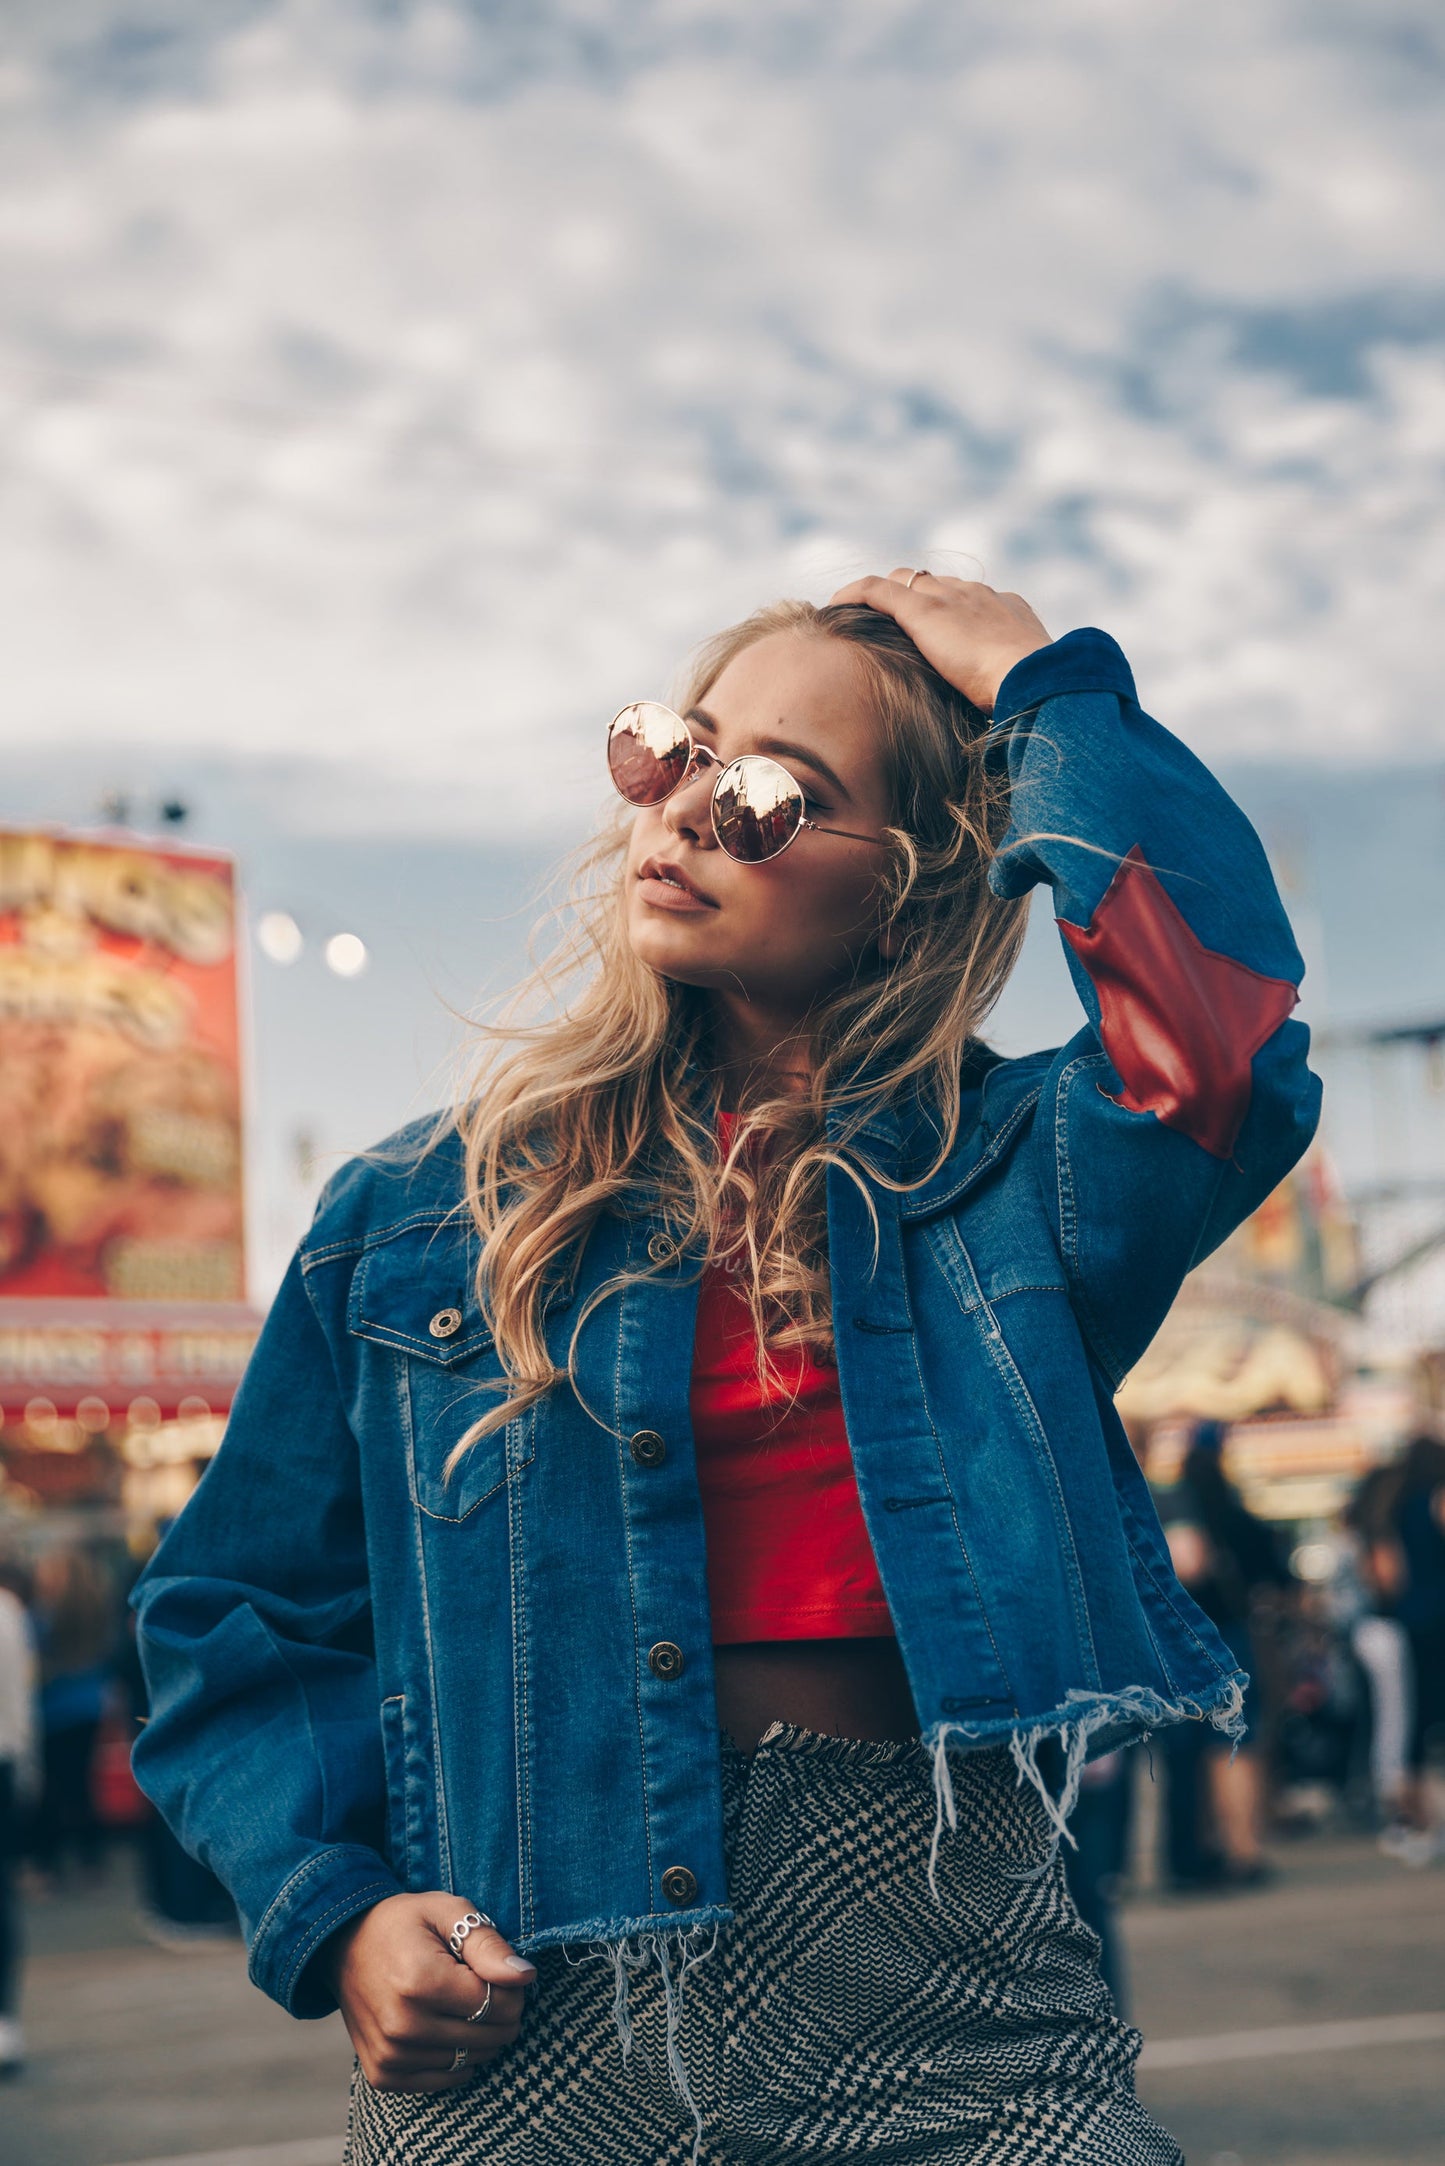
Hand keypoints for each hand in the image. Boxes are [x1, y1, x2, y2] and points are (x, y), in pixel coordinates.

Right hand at [322, 1892, 536, 2092]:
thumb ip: (488, 1944)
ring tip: (455, 2002)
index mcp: (421, 1982)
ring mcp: (390, 2055)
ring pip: (471, 2062)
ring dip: (476, 2036)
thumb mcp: (447, 1911)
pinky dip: (455, 2058)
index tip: (495, 1970)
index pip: (499, 2005)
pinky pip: (444, 2081)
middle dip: (498, 2012)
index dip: (510, 1987)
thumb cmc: (405, 1923)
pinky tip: (442, 2027)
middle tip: (477, 1985)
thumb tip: (526, 1977)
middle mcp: (403, 2026)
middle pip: (490, 2038)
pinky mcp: (382, 2074)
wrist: (343, 1944)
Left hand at [828, 569, 1049, 714]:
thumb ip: (1005, 691)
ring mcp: (949, 597)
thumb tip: (999, 718)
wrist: (1033, 677)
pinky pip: (876, 589)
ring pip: (905, 581)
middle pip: (935, 584)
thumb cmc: (1033, 695)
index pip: (968, 600)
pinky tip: (836, 605)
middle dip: (912, 598)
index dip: (946, 612)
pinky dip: (855, 594)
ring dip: (882, 595)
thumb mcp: (1021, 688)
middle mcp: (976, 594)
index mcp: (1005, 609)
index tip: (931, 634)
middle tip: (888, 624)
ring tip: (859, 615)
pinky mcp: (923, 608)